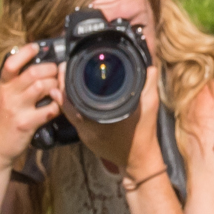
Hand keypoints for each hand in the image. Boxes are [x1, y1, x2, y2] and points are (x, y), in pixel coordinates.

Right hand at [0, 44, 63, 164]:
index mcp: (2, 85)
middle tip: (56, 72)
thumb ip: (16, 82)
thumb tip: (36, 63)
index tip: (37, 47)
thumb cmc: (3, 119)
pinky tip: (58, 106)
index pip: (11, 63)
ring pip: (42, 87)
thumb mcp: (3, 97)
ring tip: (58, 88)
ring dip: (55, 85)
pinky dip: (58, 105)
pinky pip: (48, 109)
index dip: (25, 52)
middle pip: (33, 72)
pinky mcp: (26, 124)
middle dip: (50, 69)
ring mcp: (17, 109)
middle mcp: (8, 95)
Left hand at [74, 49, 164, 179]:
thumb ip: (149, 79)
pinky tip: (72, 97)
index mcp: (101, 114)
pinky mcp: (86, 137)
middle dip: (62, 84)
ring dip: (65, 96)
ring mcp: (85, 133)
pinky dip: (70, 107)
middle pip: (67, 102)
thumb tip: (149, 55)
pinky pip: (72, 119)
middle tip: (63, 69)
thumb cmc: (144, 131)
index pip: (75, 94)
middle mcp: (89, 124)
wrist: (139, 159)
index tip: (66, 65)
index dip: (67, 79)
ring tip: (65, 80)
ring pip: (67, 111)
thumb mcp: (150, 102)